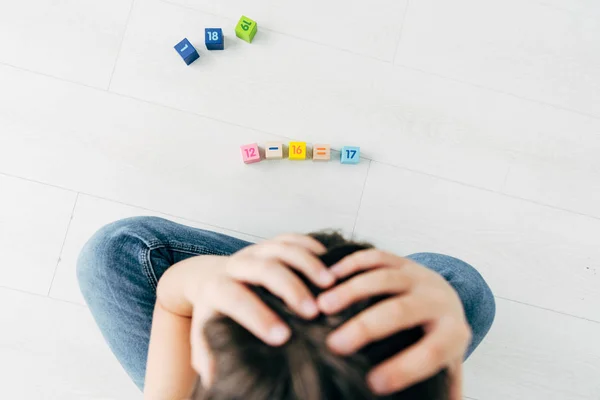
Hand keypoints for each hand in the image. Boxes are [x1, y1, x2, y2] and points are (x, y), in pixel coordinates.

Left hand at [187, 234, 334, 384]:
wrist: (212, 277)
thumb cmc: (215, 312)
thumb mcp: (204, 333)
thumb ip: (207, 354)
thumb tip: (216, 379)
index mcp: (218, 288)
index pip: (235, 298)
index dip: (258, 317)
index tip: (282, 338)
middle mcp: (237, 264)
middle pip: (263, 268)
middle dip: (290, 288)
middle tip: (312, 312)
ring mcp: (257, 250)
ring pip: (282, 248)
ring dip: (308, 264)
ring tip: (331, 284)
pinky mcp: (273, 243)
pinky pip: (294, 238)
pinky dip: (313, 247)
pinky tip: (331, 263)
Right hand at [317, 249, 470, 398]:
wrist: (446, 301)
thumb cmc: (436, 345)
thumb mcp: (445, 370)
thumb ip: (440, 392)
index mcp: (452, 334)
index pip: (431, 352)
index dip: (402, 369)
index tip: (371, 384)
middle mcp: (437, 300)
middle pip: (401, 311)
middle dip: (366, 327)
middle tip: (334, 346)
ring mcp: (418, 276)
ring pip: (384, 278)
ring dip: (350, 292)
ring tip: (322, 308)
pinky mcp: (400, 260)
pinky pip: (375, 257)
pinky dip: (350, 265)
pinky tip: (327, 278)